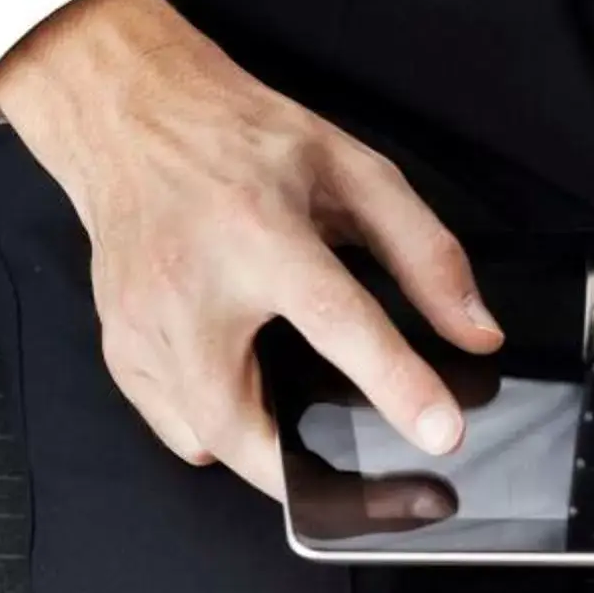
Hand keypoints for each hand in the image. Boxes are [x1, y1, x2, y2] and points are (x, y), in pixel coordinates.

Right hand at [0, 0, 500, 499]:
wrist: (131, 119)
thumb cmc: (241, 140)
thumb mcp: (353, 169)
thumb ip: (424, 251)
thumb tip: (475, 332)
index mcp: (260, 230)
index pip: (335, 319)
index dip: (393, 384)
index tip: (439, 435)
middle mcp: (192, 284)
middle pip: (238, 419)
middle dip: (298, 469)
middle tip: (350, 473)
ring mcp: (142, 323)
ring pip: (199, 437)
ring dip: (255, 448)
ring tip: (290, 419)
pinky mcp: (118, 345)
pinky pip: (169, 423)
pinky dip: (208, 428)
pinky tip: (235, 387)